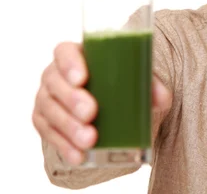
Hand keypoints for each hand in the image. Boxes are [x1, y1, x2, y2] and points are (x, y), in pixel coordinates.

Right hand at [32, 42, 172, 165]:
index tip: (82, 79)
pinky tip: (79, 156)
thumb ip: (150, 84)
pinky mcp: (44, 122)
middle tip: (91, 112)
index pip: (64, 51)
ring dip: (69, 127)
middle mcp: (55, 75)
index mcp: (77, 55)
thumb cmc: (119, 84)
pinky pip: (49, 134)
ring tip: (90, 139)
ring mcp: (47, 98)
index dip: (69, 63)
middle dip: (71, 99)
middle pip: (54, 82)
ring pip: (49, 110)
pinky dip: (64, 146)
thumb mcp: (135, 79)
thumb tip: (161, 98)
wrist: (106, 105)